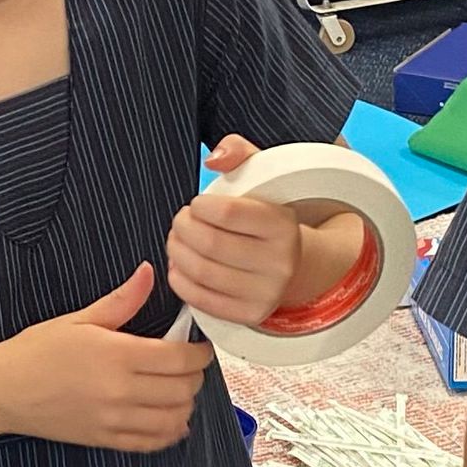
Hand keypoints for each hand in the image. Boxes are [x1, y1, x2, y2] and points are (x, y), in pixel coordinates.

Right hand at [0, 262, 214, 452]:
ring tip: (180, 391)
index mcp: (117, 354)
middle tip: (190, 366)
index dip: (200, 353)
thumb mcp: (79, 319)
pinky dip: (170, 432)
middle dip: (196, 377)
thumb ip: (122, 300)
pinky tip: (171, 419)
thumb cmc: (36, 350)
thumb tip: (148, 272)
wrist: (1, 391)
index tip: (201, 347)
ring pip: (174, 418)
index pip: (180, 358)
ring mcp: (114, 419)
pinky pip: (153, 442)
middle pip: (183, 389)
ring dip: (186, 405)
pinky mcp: (106, 439)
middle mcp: (120, 390)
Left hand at [167, 138, 303, 328]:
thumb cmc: (263, 216)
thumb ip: (237, 152)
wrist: (290, 262)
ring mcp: (266, 292)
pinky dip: (180, 281)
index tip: (197, 205)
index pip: (228, 213)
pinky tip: (180, 267)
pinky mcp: (249, 314)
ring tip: (177, 241)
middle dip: (182, 229)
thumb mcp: (260, 177)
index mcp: (283, 225)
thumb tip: (214, 159)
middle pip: (210, 244)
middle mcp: (280, 262)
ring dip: (177, 253)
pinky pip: (201, 300)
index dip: (200, 207)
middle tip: (180, 222)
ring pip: (202, 272)